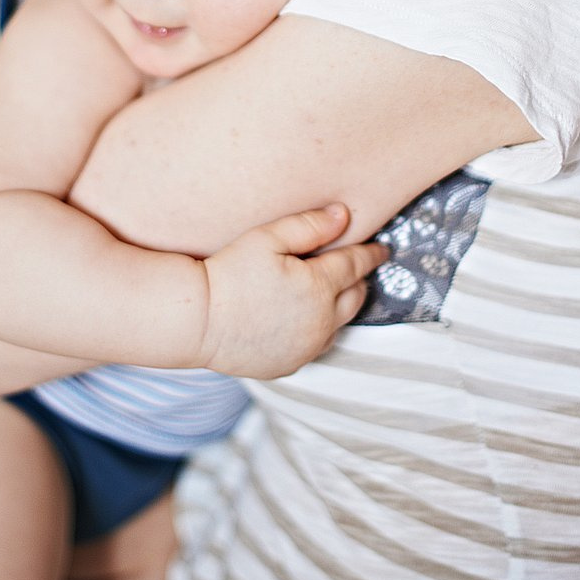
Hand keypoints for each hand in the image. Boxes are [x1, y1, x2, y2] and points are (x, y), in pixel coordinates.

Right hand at [200, 205, 386, 378]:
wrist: (197, 320)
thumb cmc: (229, 272)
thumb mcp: (267, 238)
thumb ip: (309, 226)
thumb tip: (344, 214)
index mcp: (320, 286)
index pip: (356, 265)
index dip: (371, 254)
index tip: (382, 250)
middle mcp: (322, 321)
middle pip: (355, 297)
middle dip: (358, 280)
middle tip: (355, 268)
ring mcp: (307, 347)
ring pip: (339, 325)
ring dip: (340, 307)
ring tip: (331, 294)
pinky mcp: (290, 364)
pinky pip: (316, 346)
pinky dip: (318, 330)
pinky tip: (304, 320)